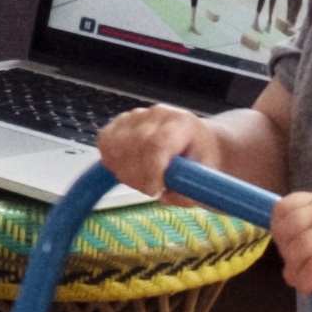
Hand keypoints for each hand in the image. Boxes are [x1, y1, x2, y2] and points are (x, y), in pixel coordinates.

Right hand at [93, 105, 226, 199]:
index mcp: (182, 123)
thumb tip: (163, 197)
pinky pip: (105, 145)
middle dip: (138, 178)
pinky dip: (113, 162)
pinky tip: (131, 167)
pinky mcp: (118, 122)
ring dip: (125, 172)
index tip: (156, 190)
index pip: (155, 145)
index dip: (150, 172)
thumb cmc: (201, 159)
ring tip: (143, 178)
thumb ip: (187, 192)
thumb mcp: (206, 179)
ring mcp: (135, 116)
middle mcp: (157, 114)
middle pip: (133, 148)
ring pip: (115, 148)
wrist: (197, 142)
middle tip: (152, 188)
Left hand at [267, 187, 311, 298]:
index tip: (292, 250)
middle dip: (288, 257)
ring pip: (298, 251)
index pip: (282, 209)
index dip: (280, 234)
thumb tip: (287, 268)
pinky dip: (309, 281)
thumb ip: (307, 237)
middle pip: (287, 232)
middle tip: (302, 271)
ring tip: (309, 281)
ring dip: (297, 273)